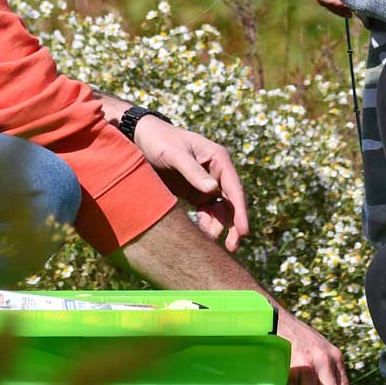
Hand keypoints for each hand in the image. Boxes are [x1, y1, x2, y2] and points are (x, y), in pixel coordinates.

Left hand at [131, 116, 249, 252]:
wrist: (141, 138)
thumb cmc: (160, 140)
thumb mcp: (175, 154)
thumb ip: (192, 171)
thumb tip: (214, 190)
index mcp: (218, 158)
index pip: (234, 188)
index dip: (240, 211)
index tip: (243, 231)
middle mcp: (217, 171)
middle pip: (232, 202)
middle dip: (234, 225)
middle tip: (232, 247)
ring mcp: (207, 183)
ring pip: (221, 210)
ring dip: (219, 226)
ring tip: (209, 242)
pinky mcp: (196, 192)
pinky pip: (207, 212)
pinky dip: (207, 224)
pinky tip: (201, 234)